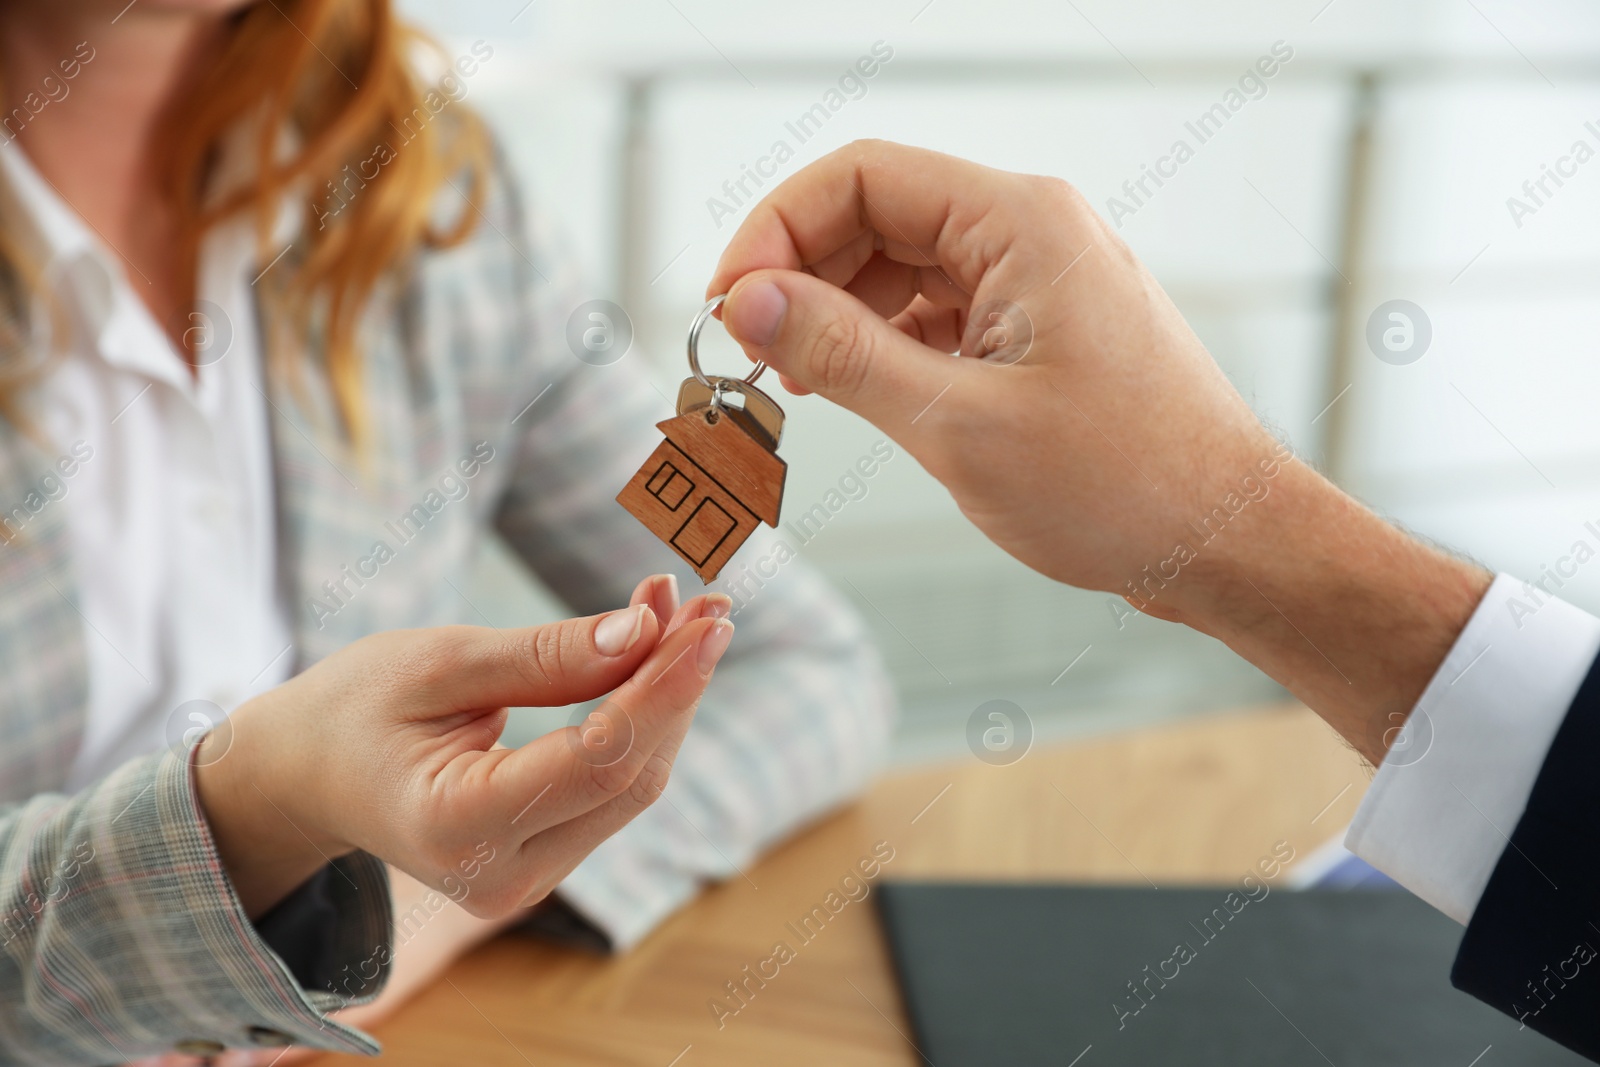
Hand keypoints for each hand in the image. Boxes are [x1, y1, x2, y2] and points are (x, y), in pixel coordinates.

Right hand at [196, 574, 734, 918]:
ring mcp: (525, 881)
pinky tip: (654, 655)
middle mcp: (501, 876)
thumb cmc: (355, 708)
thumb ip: (544, 656)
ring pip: (632, 784)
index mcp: (459, 828)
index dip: (665, 689)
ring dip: (666, 697)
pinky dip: (639, 719)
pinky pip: (612, 788)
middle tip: (705, 601)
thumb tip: (645, 632)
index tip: (710, 619)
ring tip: (681, 611)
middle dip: (676, 684)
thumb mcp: (438, 663)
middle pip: (629, 777)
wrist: (304, 777)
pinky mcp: (542, 862)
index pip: (599, 761)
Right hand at [708, 140, 1487, 759]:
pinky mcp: (1037, 328)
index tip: (727, 306)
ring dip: (837, 315)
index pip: (860, 176)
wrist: (1225, 542)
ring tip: (797, 384)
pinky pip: (936, 311)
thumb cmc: (1122, 486)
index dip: (776, 231)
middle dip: (800, 275)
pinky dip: (884, 345)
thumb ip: (843, 354)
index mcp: (1020, 222)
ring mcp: (1037, 279)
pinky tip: (855, 393)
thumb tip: (745, 303)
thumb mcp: (958, 425)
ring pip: (900, 266)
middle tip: (750, 355)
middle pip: (876, 214)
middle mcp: (1029, 231)